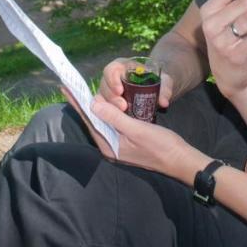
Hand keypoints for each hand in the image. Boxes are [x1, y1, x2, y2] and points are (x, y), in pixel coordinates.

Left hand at [60, 86, 201, 178]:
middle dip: (84, 104)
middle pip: (93, 121)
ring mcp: (118, 145)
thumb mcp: (137, 129)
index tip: (65, 88)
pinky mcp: (126, 142)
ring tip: (84, 93)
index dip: (77, 103)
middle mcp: (110, 147)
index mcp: (109, 146)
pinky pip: (111, 124)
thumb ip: (114, 118)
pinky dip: (107, 113)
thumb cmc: (161, 145)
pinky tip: (104, 105)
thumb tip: (93, 104)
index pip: (89, 121)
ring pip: (102, 122)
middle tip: (73, 87)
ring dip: (95, 108)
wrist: (180, 160)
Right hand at [99, 58, 176, 108]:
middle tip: (123, 107)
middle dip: (111, 97)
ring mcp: (110, 90)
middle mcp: (113, 78)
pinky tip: (116, 120)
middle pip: (104, 85)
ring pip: (101, 97)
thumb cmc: (157, 80)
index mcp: (123, 66)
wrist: (156, 89)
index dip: (112, 79)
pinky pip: (103, 107)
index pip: (111, 69)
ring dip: (109, 106)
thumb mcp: (164, 82)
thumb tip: (164, 102)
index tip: (120, 91)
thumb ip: (165, 89)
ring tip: (122, 114)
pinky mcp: (110, 103)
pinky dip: (108, 113)